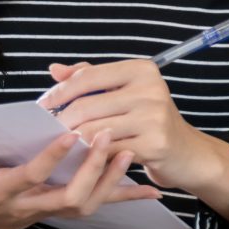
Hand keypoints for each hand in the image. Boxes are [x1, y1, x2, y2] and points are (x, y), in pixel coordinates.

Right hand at [0, 130, 159, 228]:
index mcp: (1, 192)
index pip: (30, 176)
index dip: (50, 158)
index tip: (69, 134)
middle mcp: (29, 204)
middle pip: (69, 195)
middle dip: (92, 169)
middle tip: (107, 137)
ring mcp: (47, 210)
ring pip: (86, 204)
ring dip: (112, 181)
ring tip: (130, 152)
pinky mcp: (60, 208)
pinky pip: (96, 205)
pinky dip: (124, 197)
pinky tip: (151, 191)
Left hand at [42, 59, 228, 192]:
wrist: (186, 152)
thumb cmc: (149, 119)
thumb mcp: (124, 92)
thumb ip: (90, 78)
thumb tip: (54, 70)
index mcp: (142, 70)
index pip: (88, 76)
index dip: (59, 92)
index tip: (42, 106)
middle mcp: (151, 89)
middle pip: (86, 105)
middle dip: (60, 121)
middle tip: (47, 132)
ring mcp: (154, 117)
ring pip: (92, 131)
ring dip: (72, 141)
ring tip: (63, 145)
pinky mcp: (154, 144)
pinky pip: (107, 151)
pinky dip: (90, 157)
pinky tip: (84, 159)